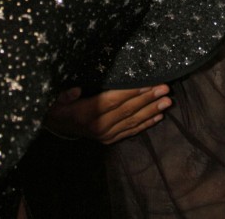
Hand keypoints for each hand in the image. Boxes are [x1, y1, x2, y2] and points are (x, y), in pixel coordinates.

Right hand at [44, 85, 171, 143]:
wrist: (57, 127)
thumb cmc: (59, 107)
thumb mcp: (56, 100)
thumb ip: (64, 96)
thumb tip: (75, 91)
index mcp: (87, 113)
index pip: (114, 100)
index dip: (132, 92)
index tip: (149, 84)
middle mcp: (99, 126)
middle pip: (128, 110)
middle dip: (148, 99)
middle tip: (166, 89)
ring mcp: (106, 135)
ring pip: (132, 121)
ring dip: (152, 111)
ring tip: (168, 101)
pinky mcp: (110, 139)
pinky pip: (131, 131)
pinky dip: (146, 124)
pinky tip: (159, 116)